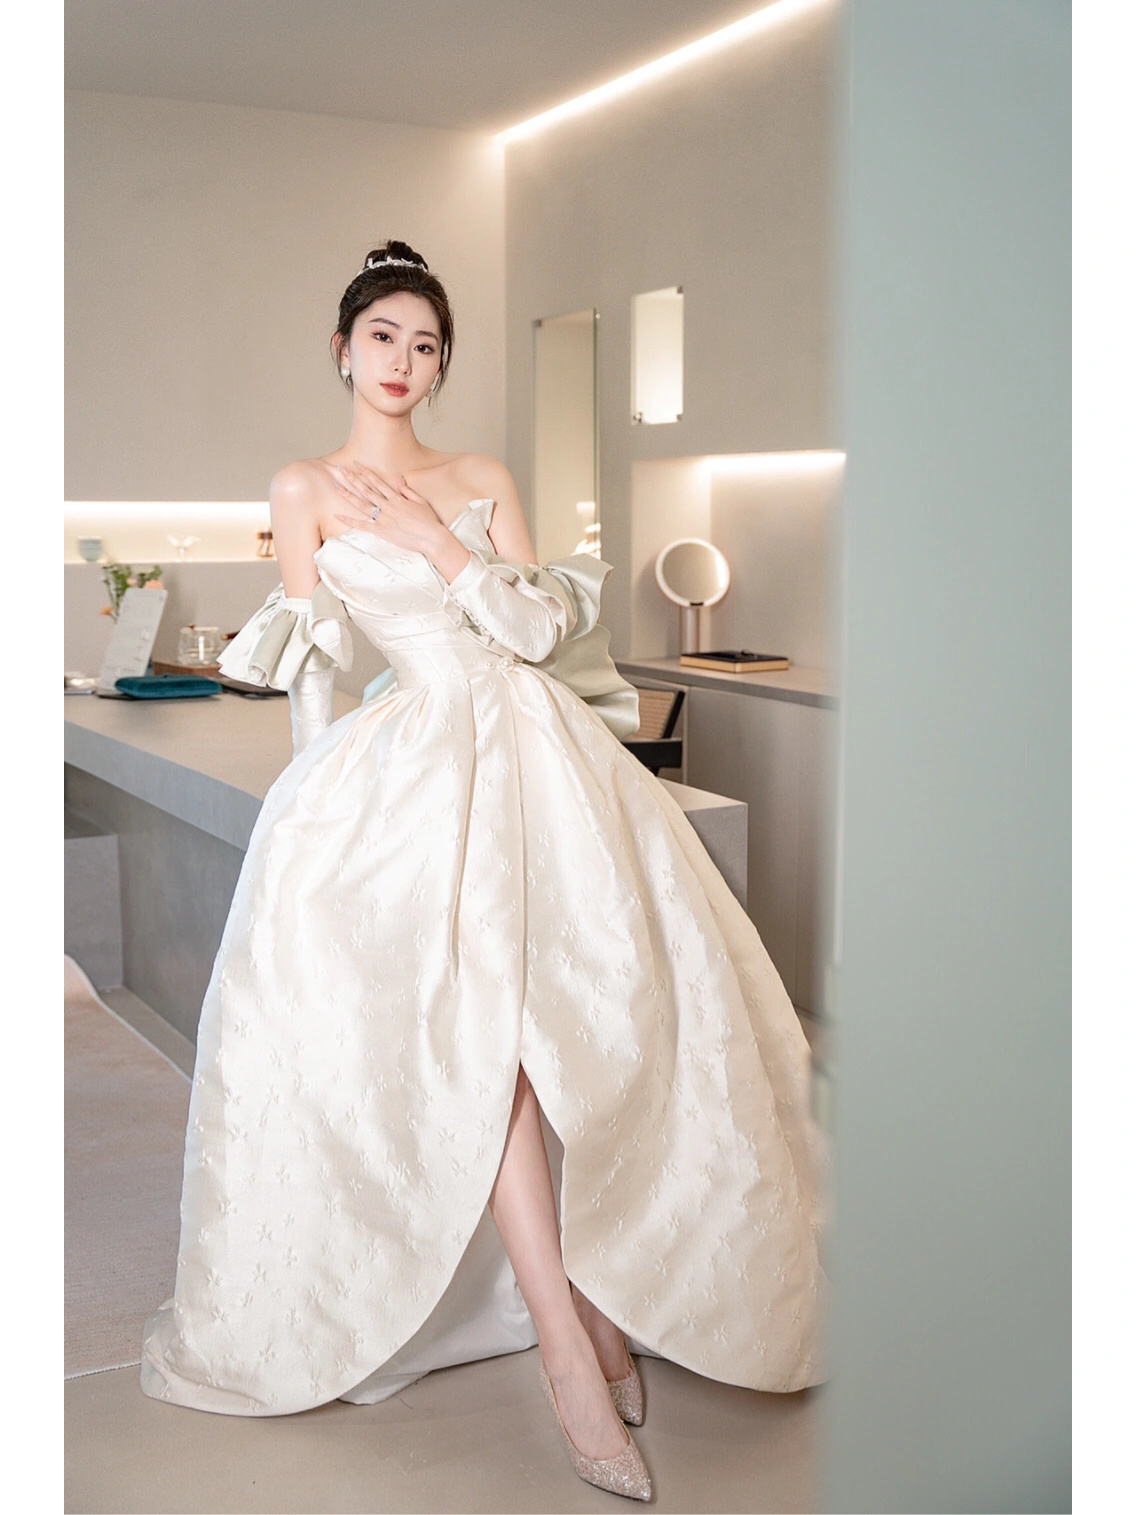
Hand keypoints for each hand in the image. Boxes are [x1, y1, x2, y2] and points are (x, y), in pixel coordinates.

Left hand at [329, 463, 445, 554]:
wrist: (432, 538)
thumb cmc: (429, 521)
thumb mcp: (420, 501)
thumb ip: (407, 490)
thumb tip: (398, 478)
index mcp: (397, 498)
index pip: (377, 482)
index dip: (365, 472)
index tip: (356, 464)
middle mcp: (388, 506)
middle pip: (366, 490)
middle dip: (352, 478)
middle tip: (340, 470)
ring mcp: (384, 519)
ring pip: (362, 504)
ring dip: (348, 494)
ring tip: (337, 486)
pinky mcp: (382, 531)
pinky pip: (362, 525)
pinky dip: (349, 520)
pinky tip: (338, 515)